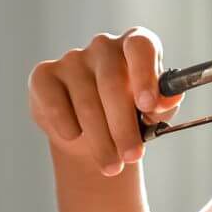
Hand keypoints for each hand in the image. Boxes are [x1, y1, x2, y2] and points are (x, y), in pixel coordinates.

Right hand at [27, 28, 181, 175]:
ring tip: (111, 165)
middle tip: (131, 156)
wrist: (94, 134)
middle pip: (112, 83)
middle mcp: (103, 46)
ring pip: (86, 102)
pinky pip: (55, 104)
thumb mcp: (153, 112)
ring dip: (100, 139)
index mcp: (135, 45)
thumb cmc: (131, 116)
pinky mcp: (44, 76)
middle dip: (123, 126)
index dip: (144, 75)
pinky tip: (74, 138)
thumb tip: (166, 99)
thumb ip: (164, 104)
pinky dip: (67, 126)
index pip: (141, 47)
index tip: (148, 106)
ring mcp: (72, 59)